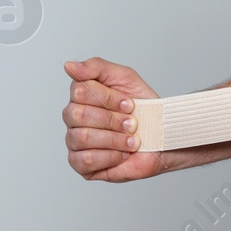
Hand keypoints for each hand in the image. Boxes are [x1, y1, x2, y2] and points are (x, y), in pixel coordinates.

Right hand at [63, 57, 165, 182]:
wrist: (161, 136)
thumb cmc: (143, 107)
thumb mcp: (124, 78)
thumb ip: (96, 67)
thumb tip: (69, 66)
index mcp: (80, 95)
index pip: (80, 91)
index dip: (109, 98)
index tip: (129, 104)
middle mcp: (73, 117)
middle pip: (78, 115)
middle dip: (112, 120)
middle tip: (131, 124)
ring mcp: (74, 141)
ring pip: (82, 137)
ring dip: (114, 139)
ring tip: (131, 140)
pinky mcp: (80, 164)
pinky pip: (85, 160)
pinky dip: (110, 156)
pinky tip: (122, 154)